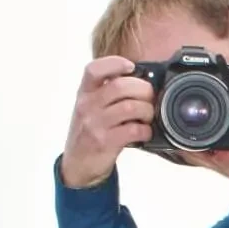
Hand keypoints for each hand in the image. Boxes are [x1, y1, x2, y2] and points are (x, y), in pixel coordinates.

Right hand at [60, 56, 154, 187]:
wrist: (78, 164)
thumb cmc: (90, 131)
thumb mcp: (92, 107)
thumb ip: (109, 92)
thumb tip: (144, 80)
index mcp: (85, 93)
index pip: (93, 69)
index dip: (114, 63)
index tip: (131, 66)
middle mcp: (87, 106)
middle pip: (121, 86)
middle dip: (144, 90)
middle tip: (150, 99)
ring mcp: (94, 124)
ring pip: (131, 107)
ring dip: (147, 111)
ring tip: (147, 117)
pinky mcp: (104, 142)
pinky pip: (133, 130)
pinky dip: (145, 130)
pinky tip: (144, 132)